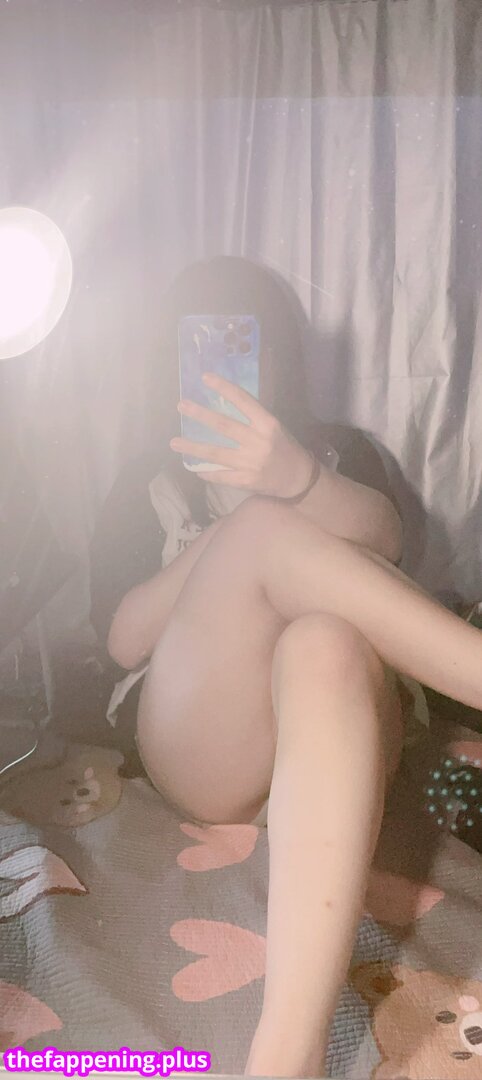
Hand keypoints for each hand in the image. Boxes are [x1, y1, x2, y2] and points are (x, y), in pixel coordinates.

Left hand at [170, 372, 312, 497]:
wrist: (298, 477)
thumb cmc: (284, 447)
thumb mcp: (273, 427)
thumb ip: (251, 418)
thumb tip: (220, 405)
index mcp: (267, 424)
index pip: (243, 401)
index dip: (224, 388)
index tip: (205, 378)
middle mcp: (259, 441)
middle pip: (224, 426)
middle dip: (200, 415)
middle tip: (181, 406)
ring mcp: (251, 463)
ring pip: (216, 453)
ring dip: (193, 448)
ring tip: (174, 442)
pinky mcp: (246, 481)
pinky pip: (221, 475)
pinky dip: (207, 472)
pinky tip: (194, 468)